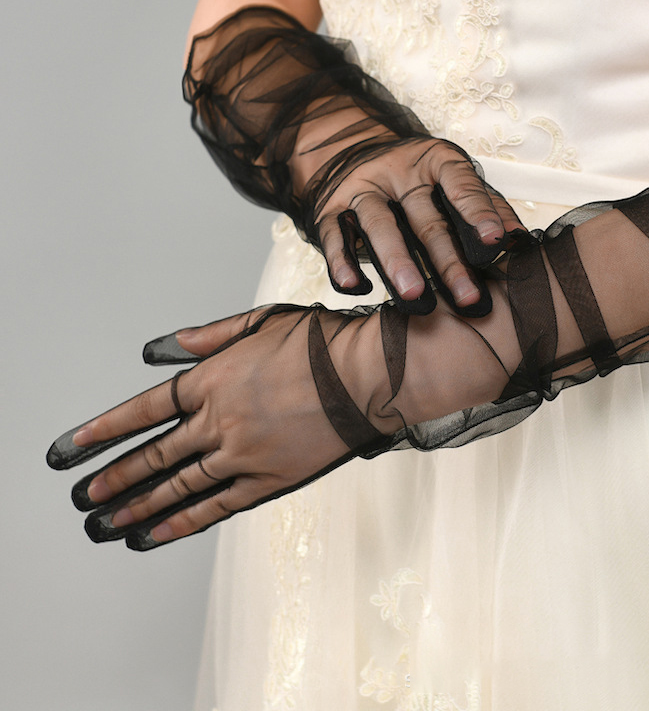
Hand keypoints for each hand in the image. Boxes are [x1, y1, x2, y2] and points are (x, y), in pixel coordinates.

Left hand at [47, 306, 391, 549]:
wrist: (368, 375)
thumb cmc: (319, 343)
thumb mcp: (259, 323)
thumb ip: (208, 338)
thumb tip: (164, 348)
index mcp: (212, 380)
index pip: (143, 410)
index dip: (103, 431)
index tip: (71, 450)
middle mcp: (218, 421)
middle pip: (154, 455)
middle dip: (114, 478)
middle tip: (83, 497)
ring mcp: (242, 454)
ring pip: (178, 487)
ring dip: (138, 506)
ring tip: (107, 524)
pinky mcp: (269, 480)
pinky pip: (217, 506)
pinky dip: (183, 522)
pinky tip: (156, 534)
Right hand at [306, 137, 523, 315]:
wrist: (354, 156)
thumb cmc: (418, 183)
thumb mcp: (451, 184)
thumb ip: (485, 208)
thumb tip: (520, 241)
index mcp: (434, 160)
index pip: (460, 183)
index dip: (478, 212)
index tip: (496, 242)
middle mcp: (397, 171)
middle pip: (425, 217)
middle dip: (448, 261)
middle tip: (468, 298)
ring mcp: (361, 188)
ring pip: (379, 224)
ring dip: (397, 261)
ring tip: (414, 297)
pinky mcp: (329, 209)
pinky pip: (334, 237)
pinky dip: (342, 262)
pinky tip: (355, 288)